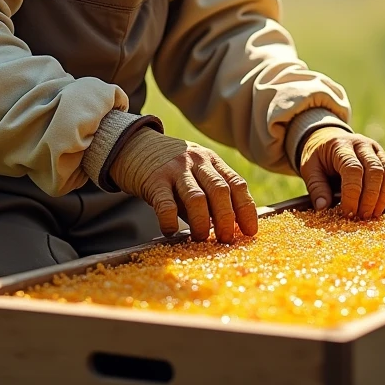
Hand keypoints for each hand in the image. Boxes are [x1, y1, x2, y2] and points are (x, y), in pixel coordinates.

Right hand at [109, 128, 258, 242]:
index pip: (237, 184)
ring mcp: (175, 168)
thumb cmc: (169, 169)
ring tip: (200, 238)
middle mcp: (197, 161)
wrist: (133, 145)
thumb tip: (223, 228)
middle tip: (226, 239)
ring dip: (202, 223)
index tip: (250, 231)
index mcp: (212, 161)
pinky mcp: (154, 178)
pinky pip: (165, 203)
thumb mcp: (193, 173)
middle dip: (226, 219)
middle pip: (220, 191)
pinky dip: (170, 221)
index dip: (246, 209)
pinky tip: (171, 231)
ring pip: (197, 197)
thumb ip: (207, 196)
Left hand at [299, 127, 384, 220]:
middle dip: (370, 198)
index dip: (352, 193)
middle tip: (362, 217)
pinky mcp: (382, 156)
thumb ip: (316, 187)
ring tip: (371, 215)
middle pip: (374, 170)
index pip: (352, 169)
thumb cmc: (317, 156)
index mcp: (340, 145)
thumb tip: (323, 208)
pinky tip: (377, 207)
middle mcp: (361, 143)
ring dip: (381, 197)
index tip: (348, 212)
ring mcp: (374, 148)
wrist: (326, 137)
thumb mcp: (309, 168)